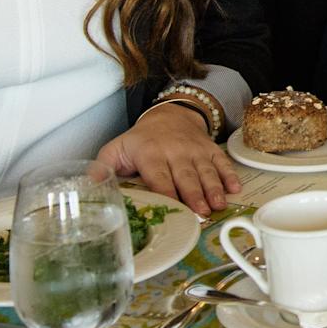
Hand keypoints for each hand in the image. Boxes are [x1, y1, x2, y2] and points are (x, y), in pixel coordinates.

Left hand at [98, 104, 242, 214]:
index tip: (174, 207)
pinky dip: (230, 175)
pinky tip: (236, 188)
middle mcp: (176, 151)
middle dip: (195, 195)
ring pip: (206, 171)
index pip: (159, 177)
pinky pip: (222, 162)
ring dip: (214, 189)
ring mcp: (196, 150)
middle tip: (202, 212)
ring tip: (219, 205)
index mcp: (151, 154)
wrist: (170, 115)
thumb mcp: (116, 149)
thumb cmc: (141, 140)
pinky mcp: (210, 150)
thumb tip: (90, 186)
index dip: (168, 193)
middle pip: (186, 176)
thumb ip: (103, 167)